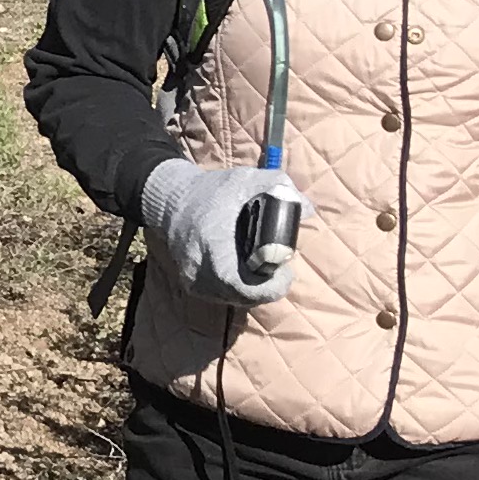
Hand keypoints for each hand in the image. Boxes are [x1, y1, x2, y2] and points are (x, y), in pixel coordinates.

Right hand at [141, 157, 306, 306]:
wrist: (170, 200)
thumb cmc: (210, 191)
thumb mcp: (245, 179)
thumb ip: (279, 187)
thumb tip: (308, 210)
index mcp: (213, 247)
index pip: (244, 286)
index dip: (271, 287)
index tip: (285, 270)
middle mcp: (199, 271)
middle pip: (244, 297)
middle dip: (267, 287)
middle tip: (277, 267)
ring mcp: (193, 281)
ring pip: (234, 299)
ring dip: (254, 289)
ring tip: (261, 267)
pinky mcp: (191, 284)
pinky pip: (222, 296)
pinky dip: (238, 288)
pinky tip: (244, 270)